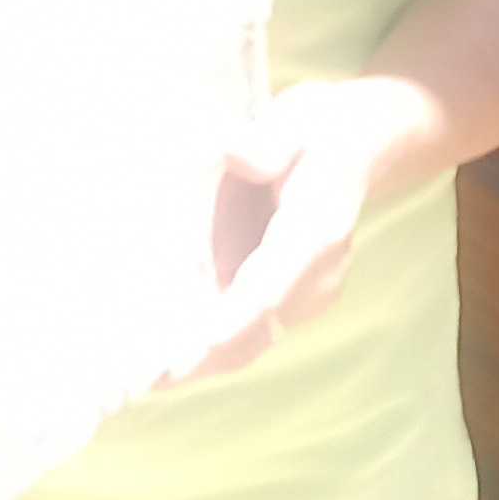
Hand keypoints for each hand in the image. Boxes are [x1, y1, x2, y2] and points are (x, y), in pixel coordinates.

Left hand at [158, 76, 435, 385]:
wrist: (360, 145)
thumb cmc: (319, 131)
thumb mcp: (295, 122)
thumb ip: (264, 143)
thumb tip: (231, 151)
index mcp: (319, 232)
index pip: (273, 285)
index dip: (233, 319)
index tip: (197, 345)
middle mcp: (318, 275)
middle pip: (258, 330)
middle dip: (202, 356)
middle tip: (143, 377)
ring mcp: (307, 295)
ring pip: (251, 342)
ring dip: (197, 361)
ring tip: (138, 378)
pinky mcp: (287, 301)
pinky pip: (247, 335)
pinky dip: (204, 348)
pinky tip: (158, 360)